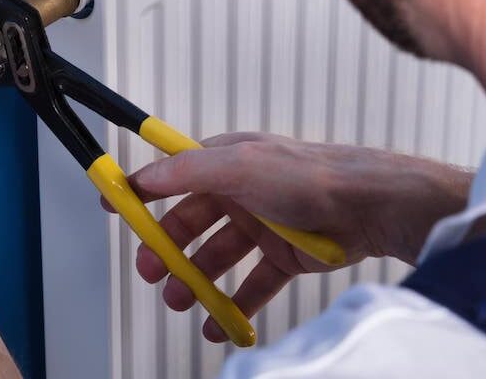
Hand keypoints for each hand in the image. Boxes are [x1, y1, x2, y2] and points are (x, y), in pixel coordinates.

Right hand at [115, 132, 471, 342]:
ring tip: (182, 302)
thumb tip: (143, 175)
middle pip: (189, 224)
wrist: (373, 208)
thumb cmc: (312, 176)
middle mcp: (242, 192)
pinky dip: (233, 305)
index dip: (141, 191)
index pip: (172, 175)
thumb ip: (186, 171)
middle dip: (165, 250)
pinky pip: (250, 285)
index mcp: (227, 162)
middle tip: (151, 274)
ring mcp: (263, 226)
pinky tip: (220, 322)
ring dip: (195, 281)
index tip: (112, 208)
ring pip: (216, 258)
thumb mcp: (239, 166)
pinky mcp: (286, 257)